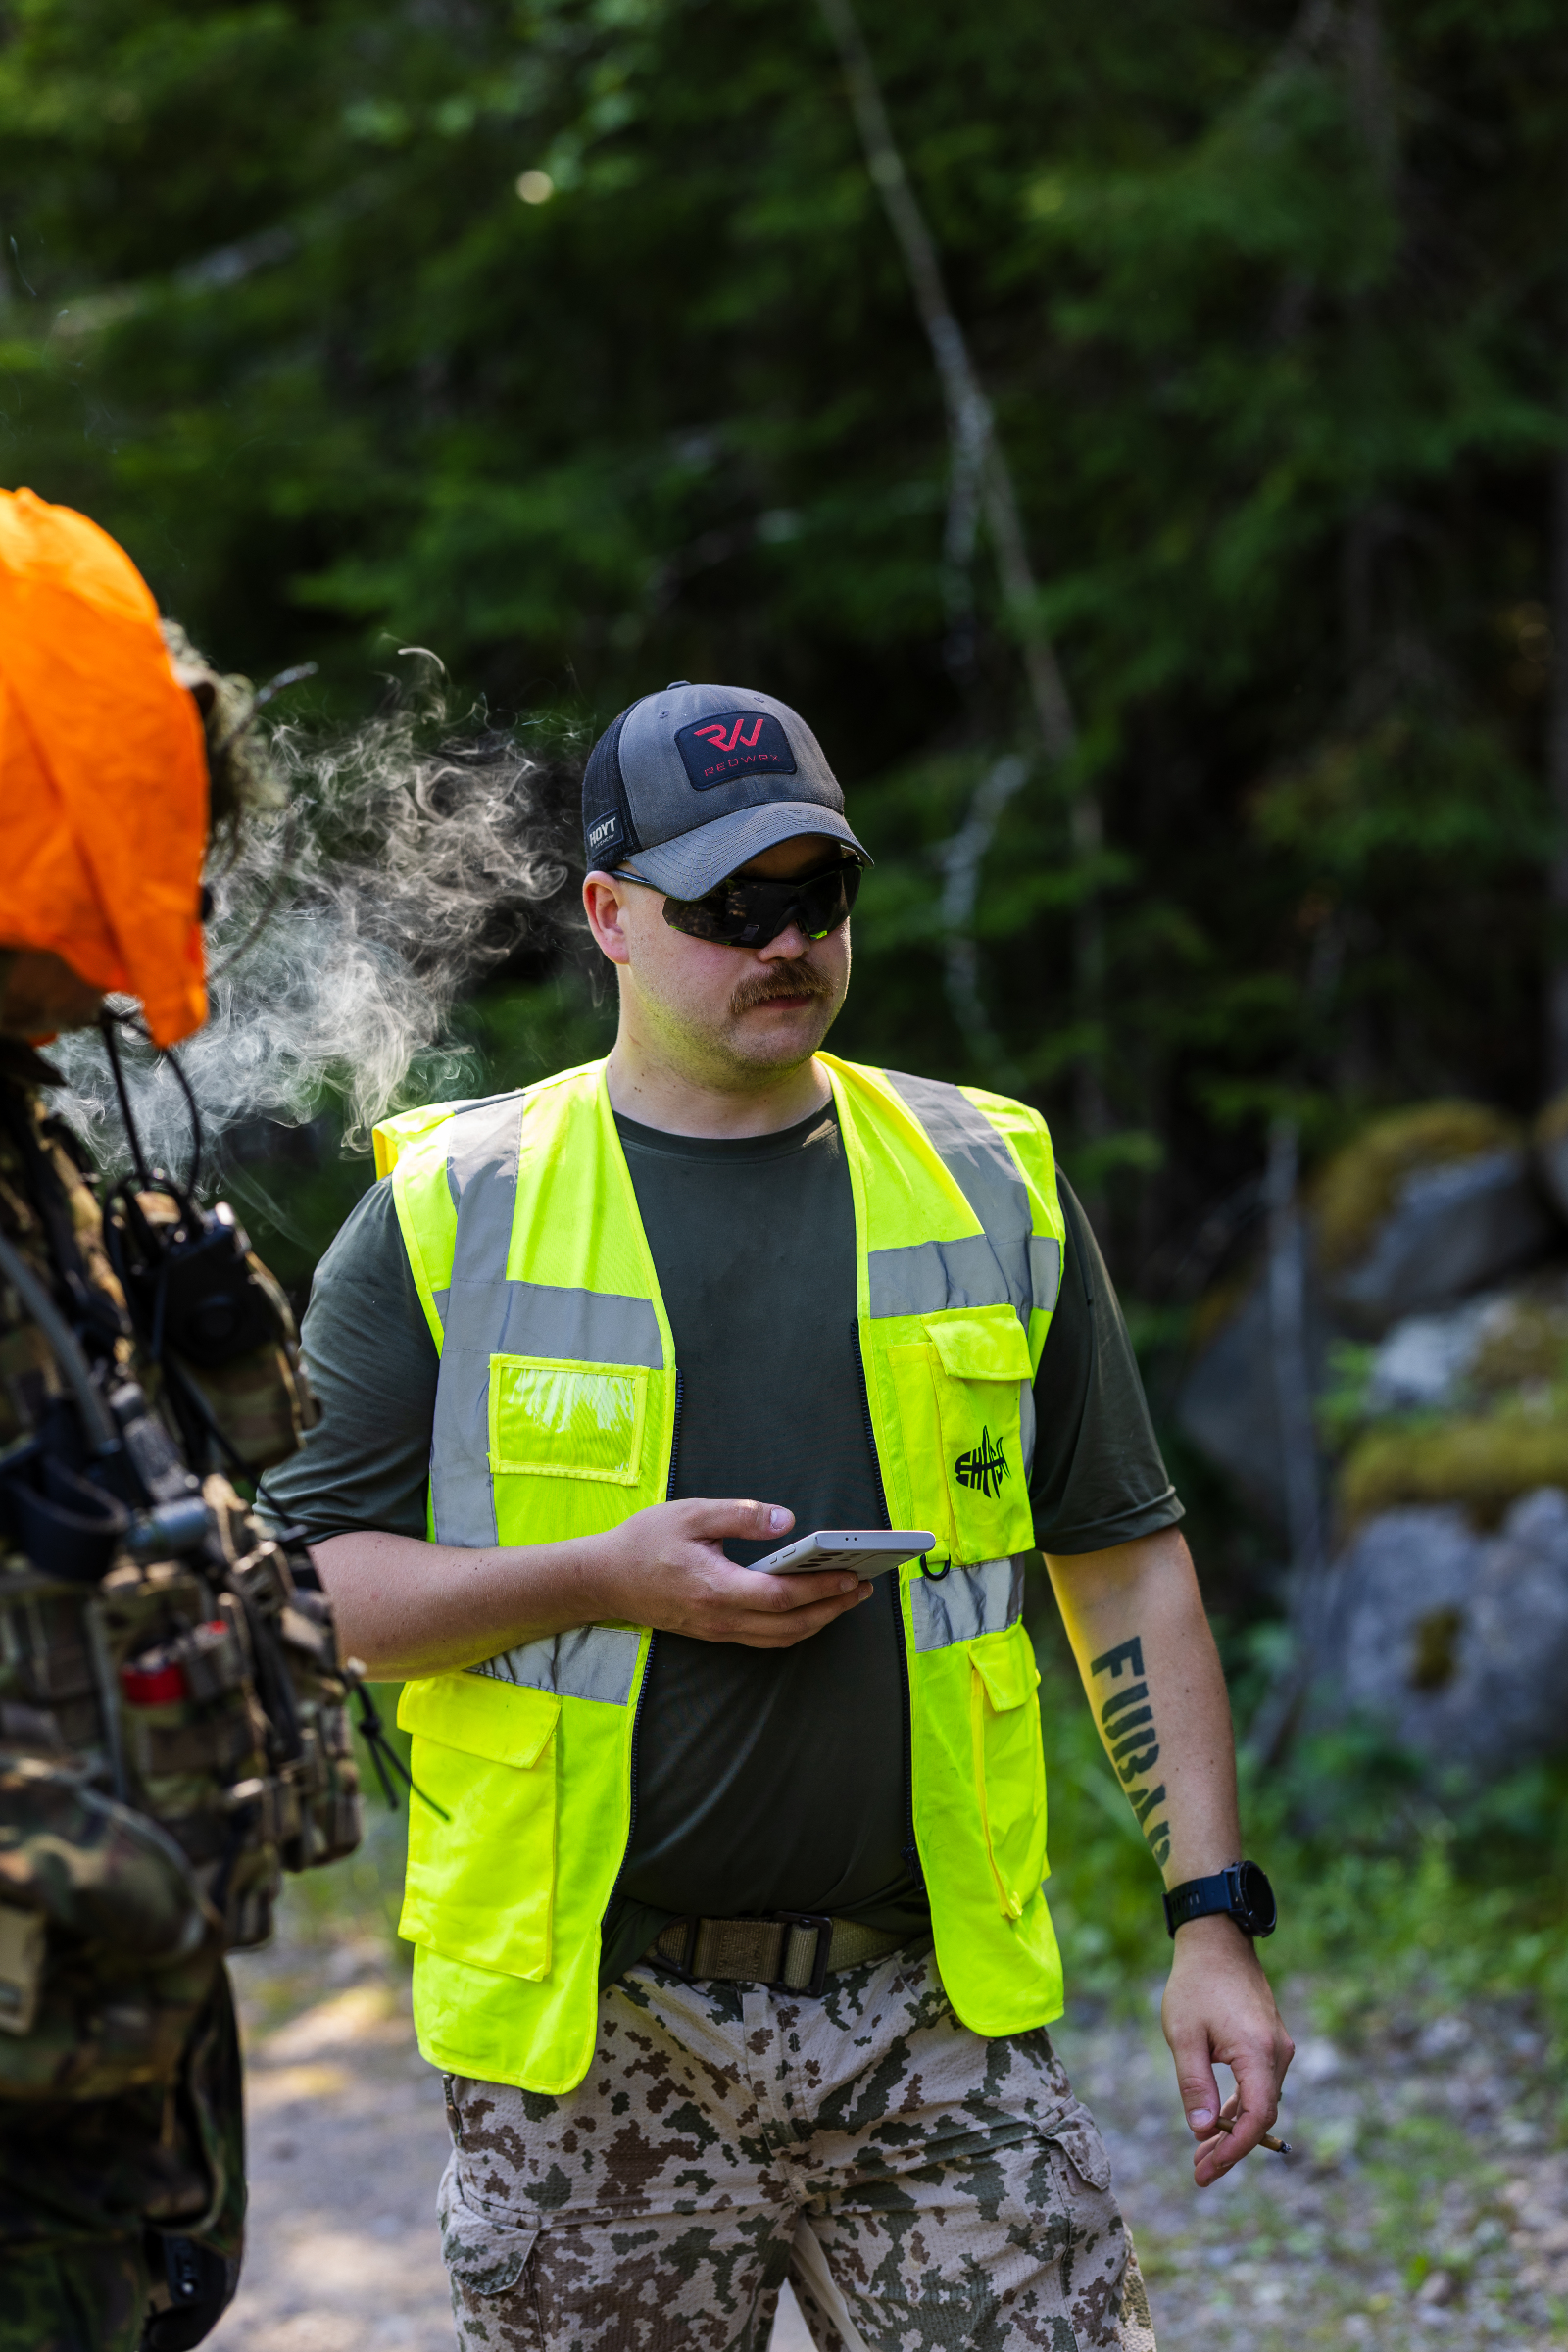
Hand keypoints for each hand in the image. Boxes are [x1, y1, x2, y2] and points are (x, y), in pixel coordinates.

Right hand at [588, 1498, 872, 1648]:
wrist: (603, 1579)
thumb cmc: (645, 1542)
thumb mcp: (692, 1513)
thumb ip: (742, 1515)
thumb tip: (787, 1521)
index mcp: (716, 1587)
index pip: (781, 1596)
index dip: (821, 1589)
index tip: (852, 1575)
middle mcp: (721, 1618)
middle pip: (790, 1625)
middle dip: (832, 1608)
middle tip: (863, 1588)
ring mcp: (717, 1631)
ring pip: (780, 1638)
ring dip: (817, 1621)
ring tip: (845, 1598)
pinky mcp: (713, 1632)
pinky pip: (764, 1639)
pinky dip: (794, 1627)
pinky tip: (809, 1608)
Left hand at [1161, 1914, 1293, 2186]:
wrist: (1216, 1941)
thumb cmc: (1196, 1985)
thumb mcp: (1184, 2035)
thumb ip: (1194, 2084)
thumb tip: (1201, 2131)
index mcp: (1258, 2052)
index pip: (1256, 2117)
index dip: (1234, 2150)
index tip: (1207, 2170)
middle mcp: (1277, 2054)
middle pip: (1259, 2116)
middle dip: (1230, 2149)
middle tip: (1199, 2173)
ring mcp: (1277, 2048)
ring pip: (1259, 2104)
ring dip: (1233, 2131)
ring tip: (1201, 2155)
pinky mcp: (1270, 2044)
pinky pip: (1258, 2087)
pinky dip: (1238, 2108)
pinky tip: (1214, 2123)